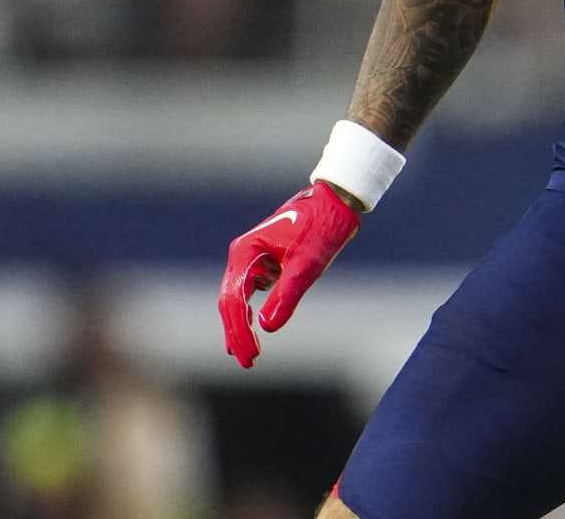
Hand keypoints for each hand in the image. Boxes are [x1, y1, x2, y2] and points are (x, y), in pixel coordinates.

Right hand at [219, 183, 360, 367]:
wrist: (334, 201)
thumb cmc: (321, 227)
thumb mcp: (307, 266)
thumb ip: (286, 296)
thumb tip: (267, 328)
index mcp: (245, 252)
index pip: (233, 301)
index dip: (239, 332)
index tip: (251, 356)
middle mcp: (242, 254)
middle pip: (229, 302)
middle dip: (237, 334)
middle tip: (248, 363)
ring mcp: (251, 257)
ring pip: (237, 298)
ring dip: (240, 325)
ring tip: (246, 354)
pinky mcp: (263, 261)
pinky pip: (249, 291)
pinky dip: (248, 312)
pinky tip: (250, 329)